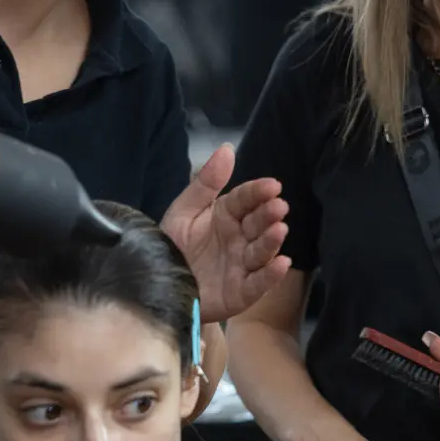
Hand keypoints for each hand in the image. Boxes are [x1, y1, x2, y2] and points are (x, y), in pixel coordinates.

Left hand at [161, 143, 290, 323]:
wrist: (157, 285)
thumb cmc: (172, 247)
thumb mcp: (184, 211)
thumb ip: (206, 183)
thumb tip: (227, 148)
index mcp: (226, 216)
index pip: (246, 199)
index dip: (259, 192)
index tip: (273, 185)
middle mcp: (239, 239)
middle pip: (258, 224)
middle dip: (269, 215)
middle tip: (278, 206)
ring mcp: (242, 266)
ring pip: (261, 252)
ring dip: (272, 241)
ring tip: (279, 230)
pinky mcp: (241, 292)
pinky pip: (258, 283)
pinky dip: (271, 275)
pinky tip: (282, 263)